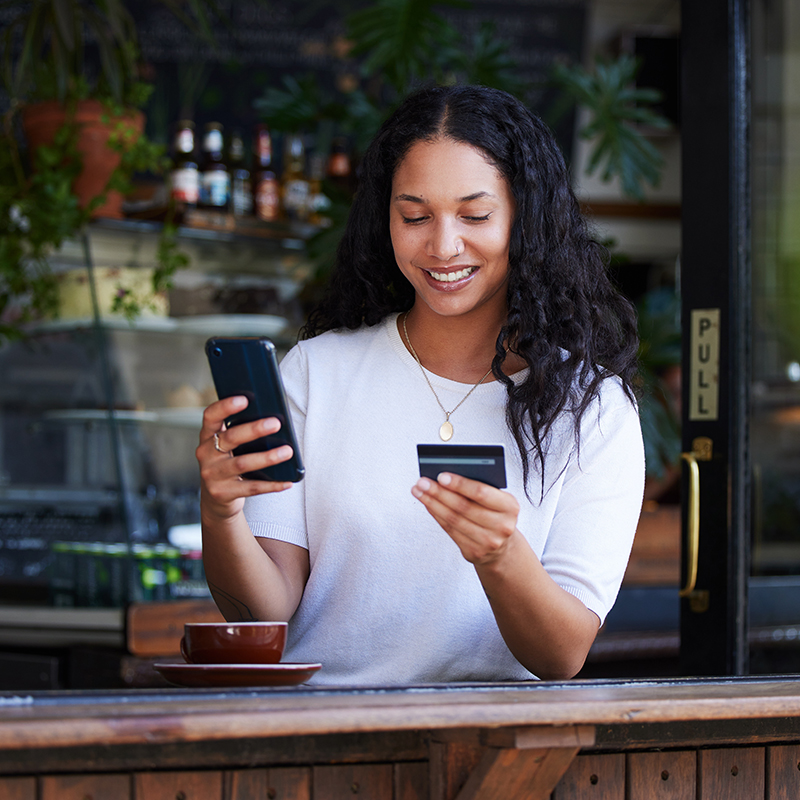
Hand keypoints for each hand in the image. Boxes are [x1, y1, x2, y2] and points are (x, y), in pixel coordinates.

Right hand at [197, 395, 293, 521]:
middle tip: (276, 423)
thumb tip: (273, 419)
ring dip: (267, 457)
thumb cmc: (229, 463)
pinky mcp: (222, 493)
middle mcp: (205, 454)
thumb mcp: (228, 446)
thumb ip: (241, 432)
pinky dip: (271, 485)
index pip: (210, 416)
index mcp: (207, 436)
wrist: (216, 499)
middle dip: (254, 430)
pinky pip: (251, 488)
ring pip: (242, 463)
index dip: (225, 406)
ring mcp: (212, 475)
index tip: (244, 399)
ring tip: (287, 451)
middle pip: (230, 438)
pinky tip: (287, 482)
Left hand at [411, 472, 520, 564]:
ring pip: (453, 519)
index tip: (441, 476)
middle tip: (422, 482)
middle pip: (463, 507)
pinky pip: (450, 530)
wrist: (503, 547)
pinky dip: (436, 515)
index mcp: (510, 506)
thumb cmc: (496, 515)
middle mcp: (502, 526)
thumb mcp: (498, 500)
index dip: (459, 484)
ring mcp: (488, 541)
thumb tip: (447, 476)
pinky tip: (427, 504)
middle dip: (439, 492)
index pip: (481, 493)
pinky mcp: (474, 552)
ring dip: (432, 503)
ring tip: (419, 491)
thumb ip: (480, 487)